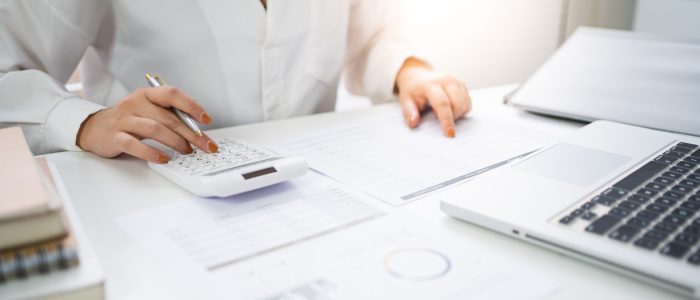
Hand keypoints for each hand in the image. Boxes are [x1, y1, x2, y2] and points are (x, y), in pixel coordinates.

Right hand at [76, 87, 217, 162]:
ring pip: (154, 129)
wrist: (95, 128)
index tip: (206, 120)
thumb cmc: (129, 119)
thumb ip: (170, 112)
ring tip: (188, 152)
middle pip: (168, 117)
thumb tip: (197, 118)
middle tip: (207, 146)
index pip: (172, 94)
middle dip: (192, 134)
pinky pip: (134, 144)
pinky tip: (164, 159)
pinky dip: (151, 152)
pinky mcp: (115, 137)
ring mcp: (124, 120)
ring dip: (176, 142)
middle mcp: (135, 103)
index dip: (191, 106)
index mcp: (147, 94)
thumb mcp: (149, 109)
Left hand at [395, 57, 471, 136]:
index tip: (449, 134)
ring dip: (458, 114)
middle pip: (458, 103)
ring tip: (442, 112)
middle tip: (437, 117)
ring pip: (465, 103)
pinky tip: (450, 108)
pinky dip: (461, 109)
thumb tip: (413, 123)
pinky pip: (468, 102)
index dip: (447, 120)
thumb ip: (409, 112)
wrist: (417, 75)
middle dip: (453, 117)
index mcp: (431, 85)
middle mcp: (446, 81)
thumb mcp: (405, 100)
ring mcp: (455, 81)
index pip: (442, 103)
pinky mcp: (461, 84)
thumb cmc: (412, 91)